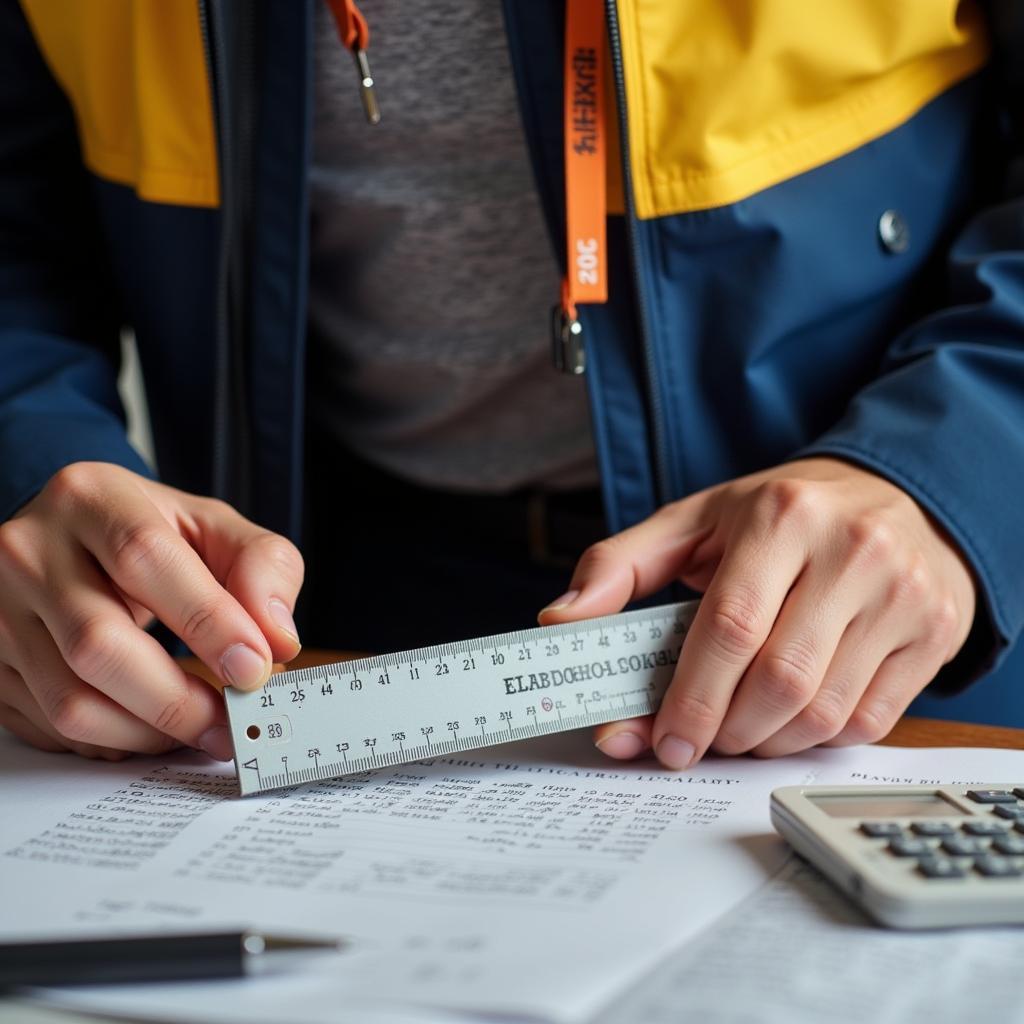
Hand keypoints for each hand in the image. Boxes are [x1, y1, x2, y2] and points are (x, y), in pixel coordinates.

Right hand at [0, 463, 302, 760]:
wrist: (74, 539)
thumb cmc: (151, 534)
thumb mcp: (214, 527)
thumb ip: (263, 568)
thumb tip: (277, 640)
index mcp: (91, 498)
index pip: (145, 558)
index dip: (207, 620)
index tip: (254, 667)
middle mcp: (28, 550)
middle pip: (98, 644)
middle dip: (179, 700)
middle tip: (233, 723)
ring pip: (70, 700)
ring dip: (149, 733)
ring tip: (199, 728)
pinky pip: (49, 727)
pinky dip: (113, 741)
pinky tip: (150, 727)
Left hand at [539, 458, 975, 767]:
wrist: (891, 497)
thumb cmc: (778, 516)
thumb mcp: (694, 521)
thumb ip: (619, 566)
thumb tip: (557, 621)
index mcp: (781, 516)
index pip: (730, 625)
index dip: (691, 696)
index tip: (661, 740)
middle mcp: (851, 552)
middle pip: (779, 679)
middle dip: (725, 730)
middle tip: (696, 740)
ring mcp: (903, 595)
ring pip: (825, 710)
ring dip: (767, 741)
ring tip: (739, 727)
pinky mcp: (935, 635)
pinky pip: (869, 721)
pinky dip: (816, 738)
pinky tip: (791, 717)